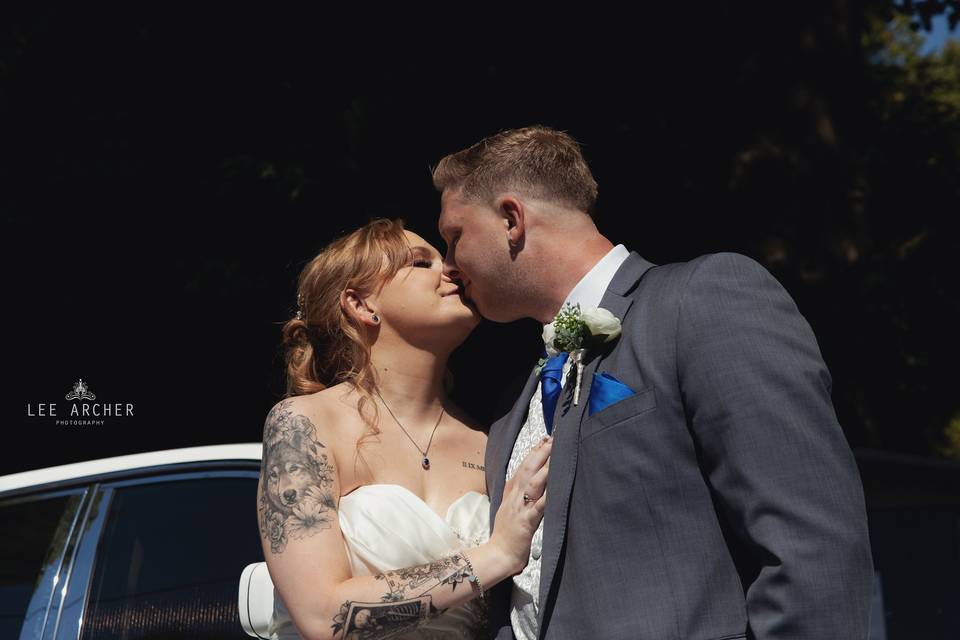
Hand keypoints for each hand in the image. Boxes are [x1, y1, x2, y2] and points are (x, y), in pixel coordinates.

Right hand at [489, 436, 551, 573]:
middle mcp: (515, 497)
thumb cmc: (506, 534)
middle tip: (552, 439)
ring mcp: (520, 508)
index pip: (523, 467)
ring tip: (554, 455)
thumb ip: (515, 493)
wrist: (498, 554)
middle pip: (527, 470)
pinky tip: (555, 487)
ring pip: (532, 483)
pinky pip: (538, 506)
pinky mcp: (526, 521)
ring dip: (544, 468)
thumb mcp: (508, 507)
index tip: (544, 439)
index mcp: (511, 493)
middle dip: (540, 453)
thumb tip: (524, 479)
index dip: (533, 453)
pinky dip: (546, 496)